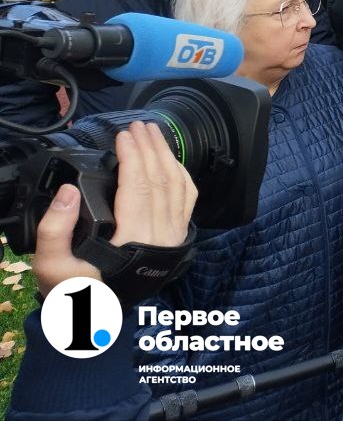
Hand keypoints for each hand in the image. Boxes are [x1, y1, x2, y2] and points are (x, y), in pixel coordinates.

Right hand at [34, 121, 197, 296]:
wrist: (96, 319)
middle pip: (161, 181)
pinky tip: (169, 159)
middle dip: (150, 148)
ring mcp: (172, 237)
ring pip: (178, 186)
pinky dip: (180, 174)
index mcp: (132, 241)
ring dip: (166, 155)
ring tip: (153, 133)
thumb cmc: (74, 292)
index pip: (138, 187)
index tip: (123, 135)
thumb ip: (54, 230)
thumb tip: (68, 191)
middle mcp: (160, 237)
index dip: (133, 156)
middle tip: (138, 125)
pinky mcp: (176, 238)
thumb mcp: (51, 267)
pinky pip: (187, 199)